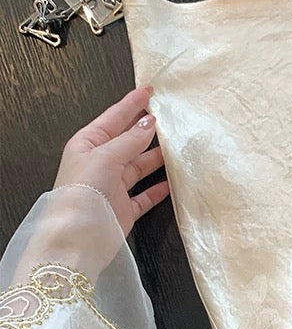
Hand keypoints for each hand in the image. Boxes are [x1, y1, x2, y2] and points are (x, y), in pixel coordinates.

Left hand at [54, 85, 169, 237]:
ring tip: (177, 145)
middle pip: (128, 141)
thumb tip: (150, 123)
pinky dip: (159, 188)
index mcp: (88, 145)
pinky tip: (173, 181)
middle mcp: (100, 164)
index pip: (114, 118)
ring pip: (139, 166)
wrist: (77, 237)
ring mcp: (113, 186)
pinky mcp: (124, 208)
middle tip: (169, 117)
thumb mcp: (105, 157)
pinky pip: (145, 194)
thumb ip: (130, 140)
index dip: (132, 104)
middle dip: (147, 129)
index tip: (149, 91)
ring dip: (157, 157)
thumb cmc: (82, 193)